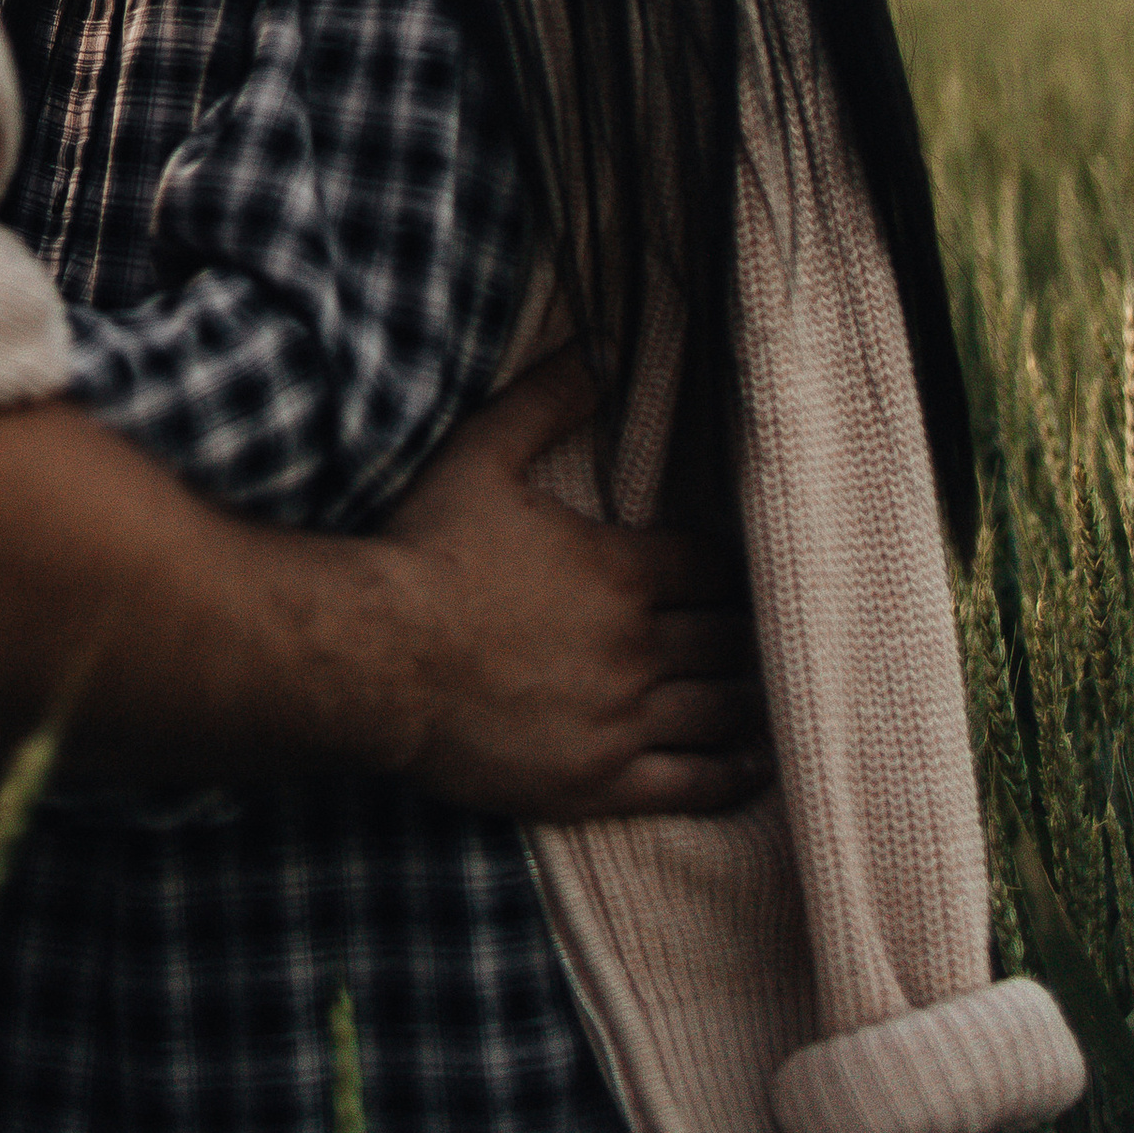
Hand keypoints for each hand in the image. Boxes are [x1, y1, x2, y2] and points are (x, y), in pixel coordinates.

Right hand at [377, 347, 769, 820]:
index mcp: (623, 571)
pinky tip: (754, 763)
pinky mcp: (599, 782)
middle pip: (728, 639)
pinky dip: (733, 774)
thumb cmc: (425, 550)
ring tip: (760, 691)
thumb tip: (604, 348)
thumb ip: (549, 399)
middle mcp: (638, 648)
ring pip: (720, 709)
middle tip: (748, 630)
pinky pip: (694, 784)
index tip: (722, 571)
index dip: (723, 567)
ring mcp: (623, 721)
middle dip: (741, 631)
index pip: (713, 568)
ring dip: (745, 696)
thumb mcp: (483, 453)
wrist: (373, 656)